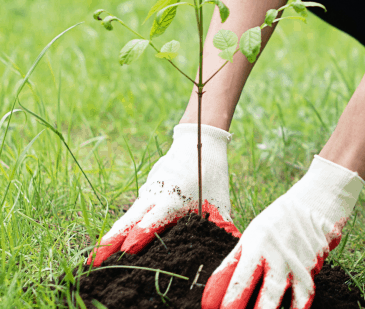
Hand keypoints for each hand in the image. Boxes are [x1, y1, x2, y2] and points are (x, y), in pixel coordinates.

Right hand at [88, 123, 239, 265]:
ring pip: (125, 218)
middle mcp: (153, 197)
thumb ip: (221, 225)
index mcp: (171, 199)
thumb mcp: (219, 201)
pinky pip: (132, 212)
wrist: (198, 141)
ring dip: (111, 237)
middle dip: (109, 244)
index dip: (139, 237)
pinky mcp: (146, 191)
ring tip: (97, 258)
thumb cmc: (211, 173)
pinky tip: (115, 244)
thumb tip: (231, 246)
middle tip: (93, 263)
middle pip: (126, 223)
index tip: (128, 252)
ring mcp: (147, 193)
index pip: (151, 222)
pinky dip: (122, 228)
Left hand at [202, 156, 363, 308]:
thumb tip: (212, 288)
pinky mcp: (311, 274)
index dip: (222, 297)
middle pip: (258, 294)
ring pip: (278, 300)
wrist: (315, 206)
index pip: (236, 278)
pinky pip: (302, 300)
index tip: (208, 308)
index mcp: (255, 247)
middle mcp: (275, 259)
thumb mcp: (252, 235)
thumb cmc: (277, 222)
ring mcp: (294, 268)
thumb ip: (235, 261)